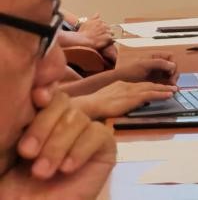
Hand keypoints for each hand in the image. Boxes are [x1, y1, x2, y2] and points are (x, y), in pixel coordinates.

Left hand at [0, 89, 115, 198]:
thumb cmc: (12, 192)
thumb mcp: (6, 152)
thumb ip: (17, 123)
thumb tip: (38, 92)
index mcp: (37, 120)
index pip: (45, 92)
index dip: (44, 91)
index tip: (37, 98)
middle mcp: (62, 123)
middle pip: (62, 101)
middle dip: (43, 125)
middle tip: (26, 153)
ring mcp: (85, 134)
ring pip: (78, 117)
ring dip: (57, 145)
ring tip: (42, 172)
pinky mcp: (104, 149)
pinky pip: (98, 133)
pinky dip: (80, 149)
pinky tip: (67, 169)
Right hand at [76, 81, 177, 119]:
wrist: (91, 105)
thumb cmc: (94, 106)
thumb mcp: (106, 98)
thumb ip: (115, 99)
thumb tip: (119, 105)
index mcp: (121, 85)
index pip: (139, 85)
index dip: (149, 86)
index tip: (156, 87)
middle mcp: (128, 85)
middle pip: (148, 84)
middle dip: (161, 86)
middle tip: (172, 87)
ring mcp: (132, 90)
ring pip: (153, 88)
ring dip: (165, 89)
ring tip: (175, 90)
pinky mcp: (134, 97)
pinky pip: (152, 94)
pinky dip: (162, 94)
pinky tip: (170, 95)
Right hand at [77, 16, 112, 50]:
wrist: (82, 41)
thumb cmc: (82, 33)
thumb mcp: (86, 23)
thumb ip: (93, 18)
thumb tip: (98, 14)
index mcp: (99, 21)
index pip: (104, 23)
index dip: (101, 28)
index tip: (98, 32)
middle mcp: (104, 25)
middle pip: (108, 28)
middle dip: (105, 31)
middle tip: (100, 37)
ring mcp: (107, 31)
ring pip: (111, 33)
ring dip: (108, 36)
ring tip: (102, 40)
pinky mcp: (108, 37)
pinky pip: (112, 39)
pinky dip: (109, 41)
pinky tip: (104, 43)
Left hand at [114, 55, 177, 84]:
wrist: (117, 82)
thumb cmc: (129, 71)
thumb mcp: (144, 65)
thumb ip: (159, 63)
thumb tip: (173, 65)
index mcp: (155, 56)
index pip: (171, 57)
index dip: (173, 64)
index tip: (171, 73)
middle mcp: (157, 63)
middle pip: (172, 67)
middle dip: (174, 74)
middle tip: (172, 83)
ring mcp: (156, 72)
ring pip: (169, 75)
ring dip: (172, 81)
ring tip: (172, 88)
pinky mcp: (154, 81)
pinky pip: (164, 82)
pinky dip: (167, 86)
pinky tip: (168, 90)